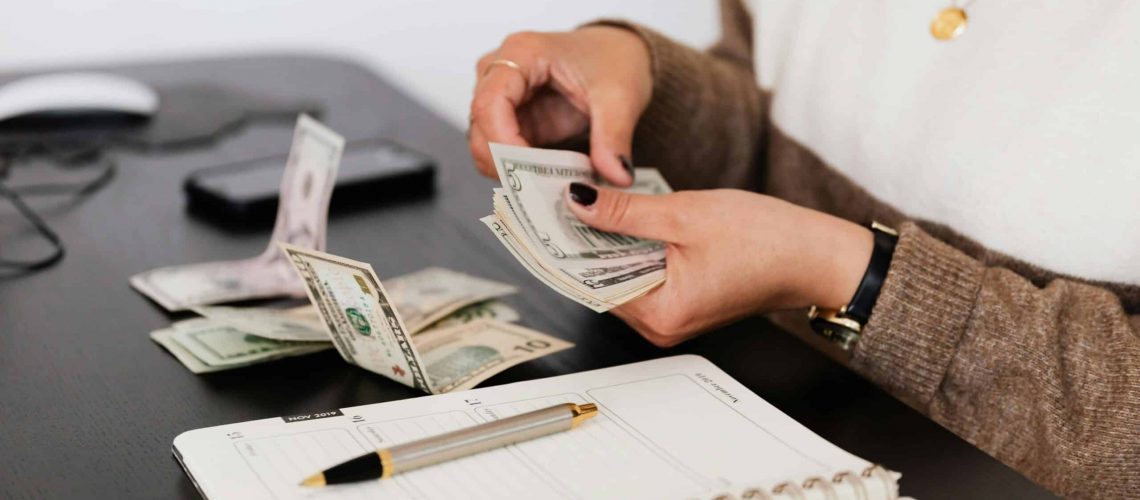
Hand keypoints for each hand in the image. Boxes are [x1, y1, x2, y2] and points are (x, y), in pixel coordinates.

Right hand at [469, 26, 652, 185]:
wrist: (619, 55)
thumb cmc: (613, 59)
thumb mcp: (621, 96)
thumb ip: (614, 137)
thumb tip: (616, 175)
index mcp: (522, 53)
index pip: (489, 103)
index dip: (502, 143)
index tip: (529, 172)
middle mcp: (500, 73)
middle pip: (480, 127)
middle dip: (505, 165)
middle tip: (542, 191)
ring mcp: (502, 98)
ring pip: (485, 145)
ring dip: (511, 172)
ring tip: (550, 187)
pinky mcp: (511, 121)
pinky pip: (502, 154)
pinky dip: (520, 173)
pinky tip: (547, 181)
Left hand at [564, 183, 873, 346]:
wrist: (817, 255)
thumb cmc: (767, 239)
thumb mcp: (685, 214)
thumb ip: (624, 212)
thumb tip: (578, 203)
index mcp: (660, 313)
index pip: (589, 282)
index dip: (563, 246)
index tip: (540, 215)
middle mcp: (661, 326)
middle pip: (601, 281)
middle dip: (582, 241)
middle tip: (558, 199)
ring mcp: (673, 317)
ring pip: (620, 277)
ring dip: (606, 242)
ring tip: (587, 202)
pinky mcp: (684, 302)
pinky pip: (643, 276)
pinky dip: (631, 249)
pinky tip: (623, 219)